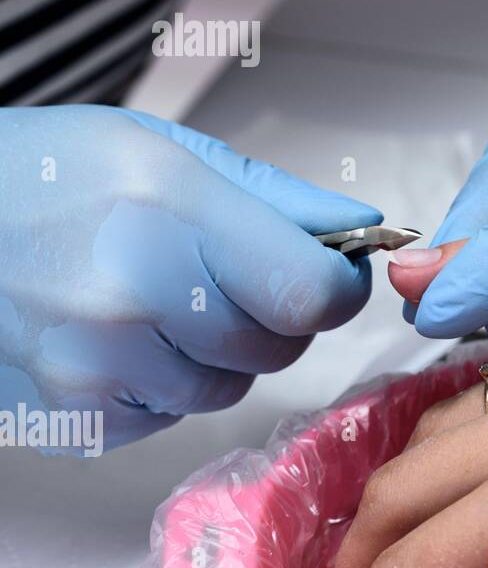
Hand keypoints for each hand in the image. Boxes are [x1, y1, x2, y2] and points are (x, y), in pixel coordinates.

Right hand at [0, 106, 380, 449]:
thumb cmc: (44, 174)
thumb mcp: (163, 150)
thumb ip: (274, 198)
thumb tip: (363, 228)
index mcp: (166, 213)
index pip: (308, 294)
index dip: (336, 287)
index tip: (329, 272)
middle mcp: (129, 298)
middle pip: (276, 346)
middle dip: (273, 315)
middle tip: (221, 272)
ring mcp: (94, 368)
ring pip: (225, 388)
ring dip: (215, 352)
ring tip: (157, 298)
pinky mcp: (72, 418)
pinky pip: (167, 417)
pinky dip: (161, 384)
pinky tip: (117, 334)